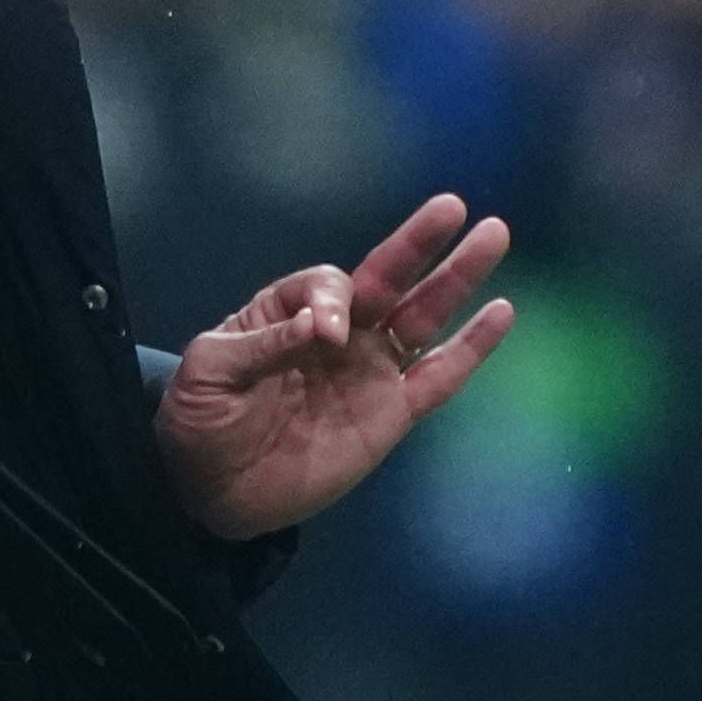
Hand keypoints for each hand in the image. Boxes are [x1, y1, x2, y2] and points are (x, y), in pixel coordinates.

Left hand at [151, 191, 517, 543]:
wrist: (209, 492)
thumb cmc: (199, 421)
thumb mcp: (211, 371)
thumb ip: (265, 344)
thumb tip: (323, 329)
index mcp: (290, 312)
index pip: (329, 285)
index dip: (331, 300)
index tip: (322, 335)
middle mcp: (338, 334)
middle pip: (388, 280)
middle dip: (420, 245)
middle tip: (455, 208)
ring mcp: (368, 372)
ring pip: (422, 318)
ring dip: (458, 279)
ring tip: (494, 234)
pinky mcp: (390, 416)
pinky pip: (438, 378)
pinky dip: (471, 349)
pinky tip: (501, 313)